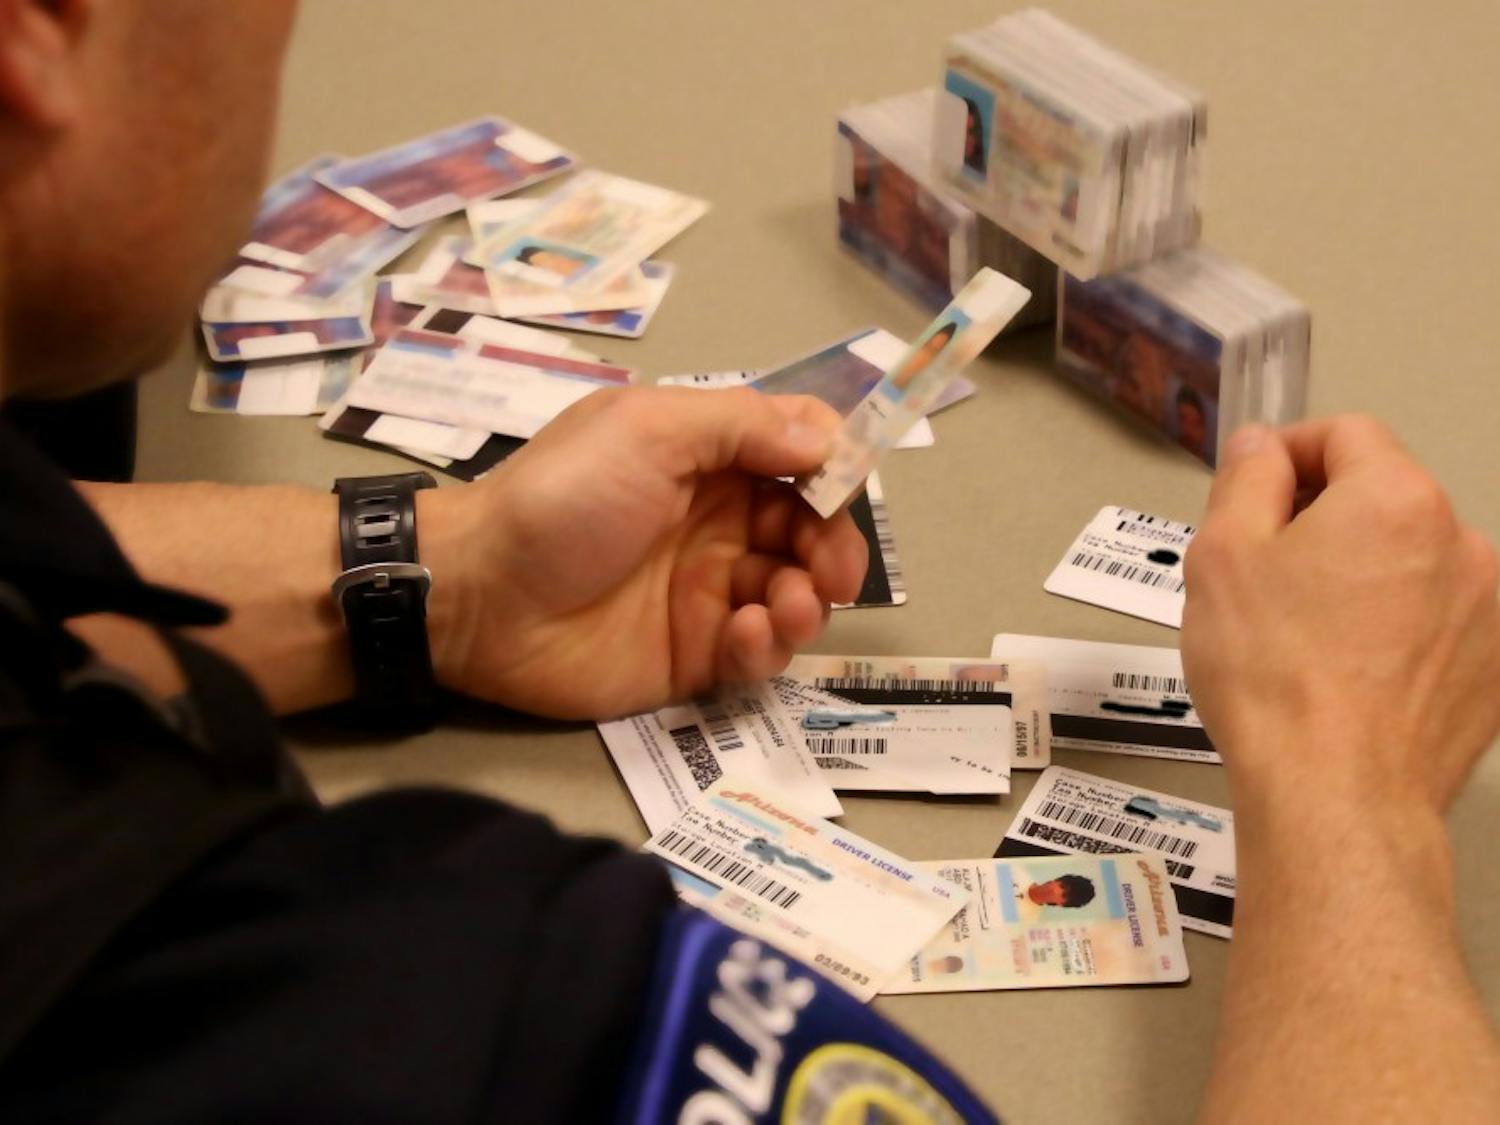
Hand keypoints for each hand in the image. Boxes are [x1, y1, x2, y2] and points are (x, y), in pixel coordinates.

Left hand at [422, 387, 868, 719]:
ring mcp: (708, 593)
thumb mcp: (649, 430)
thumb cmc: (563, 498)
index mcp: (709, 462)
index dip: (834, 471)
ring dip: (810, 602)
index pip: (799, 459)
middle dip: (835, 550)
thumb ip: (742, 426)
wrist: (481, 596)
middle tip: (831, 574)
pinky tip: (743, 636)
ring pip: (798, 598)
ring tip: (787, 608)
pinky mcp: (696, 656)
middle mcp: (719, 524)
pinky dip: (768, 646)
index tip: (845, 488)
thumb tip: (828, 439)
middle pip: (813, 534)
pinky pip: (759, 655)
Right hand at [1181, 416, 1499, 814]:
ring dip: (1365, 578)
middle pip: (1384, 500)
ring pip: (1413, 564)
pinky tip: (1350, 674)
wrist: (1335, 796)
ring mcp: (1489, 611)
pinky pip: (1439, 625)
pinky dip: (1398, 633)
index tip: (1254, 495)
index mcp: (1396, 499)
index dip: (1288, 455)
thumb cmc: (1273, 675)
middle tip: (1265, 579)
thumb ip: (1245, 479)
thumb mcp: (1220, 556)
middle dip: (1325, 523)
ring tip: (1308, 638)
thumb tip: (1263, 448)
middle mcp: (1462, 542)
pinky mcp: (1497, 671)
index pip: (1345, 435)